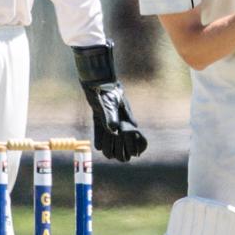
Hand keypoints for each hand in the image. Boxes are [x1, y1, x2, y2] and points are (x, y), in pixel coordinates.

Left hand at [72, 41, 147, 161]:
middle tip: (115, 150)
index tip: (131, 152)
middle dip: (120, 152)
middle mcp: (122, 125)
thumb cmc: (106, 91)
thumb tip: (113, 131)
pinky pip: (101, 137)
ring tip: (107, 146)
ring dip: (109, 148)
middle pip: (124, 148)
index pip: (138, 142)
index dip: (135, 150)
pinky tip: (100, 142)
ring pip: (112, 144)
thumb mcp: (109, 103)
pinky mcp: (100, 120)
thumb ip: (111, 117)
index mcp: (129, 122)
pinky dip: (100, 141)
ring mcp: (111, 123)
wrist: (97, 82)